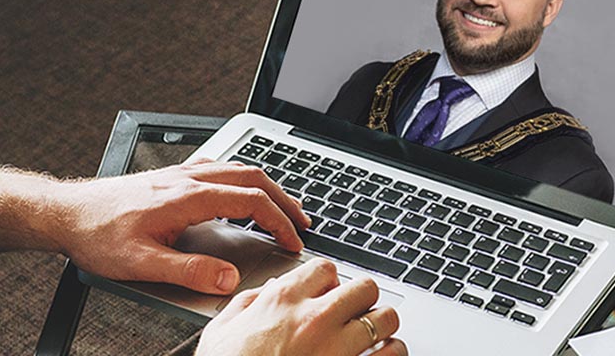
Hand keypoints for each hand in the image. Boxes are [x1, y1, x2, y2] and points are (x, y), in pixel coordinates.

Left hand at [50, 159, 310, 293]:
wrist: (67, 212)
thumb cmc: (98, 234)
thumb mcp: (142, 263)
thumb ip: (189, 271)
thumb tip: (229, 279)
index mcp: (187, 197)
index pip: (250, 201)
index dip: (279, 222)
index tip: (293, 241)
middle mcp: (187, 179)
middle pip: (250, 177)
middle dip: (283, 199)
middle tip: (302, 222)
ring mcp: (178, 174)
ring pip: (235, 169)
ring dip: (264, 186)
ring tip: (280, 207)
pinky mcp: (169, 177)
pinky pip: (216, 168)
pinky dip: (239, 179)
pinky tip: (236, 191)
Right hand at [196, 259, 405, 355]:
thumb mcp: (221, 332)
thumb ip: (245, 305)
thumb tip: (262, 293)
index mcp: (283, 301)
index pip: (325, 268)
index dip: (329, 280)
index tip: (327, 292)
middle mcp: (315, 319)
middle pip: (365, 287)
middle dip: (362, 298)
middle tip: (355, 312)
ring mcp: (338, 349)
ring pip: (387, 319)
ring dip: (383, 326)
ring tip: (375, 335)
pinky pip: (393, 355)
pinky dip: (393, 353)